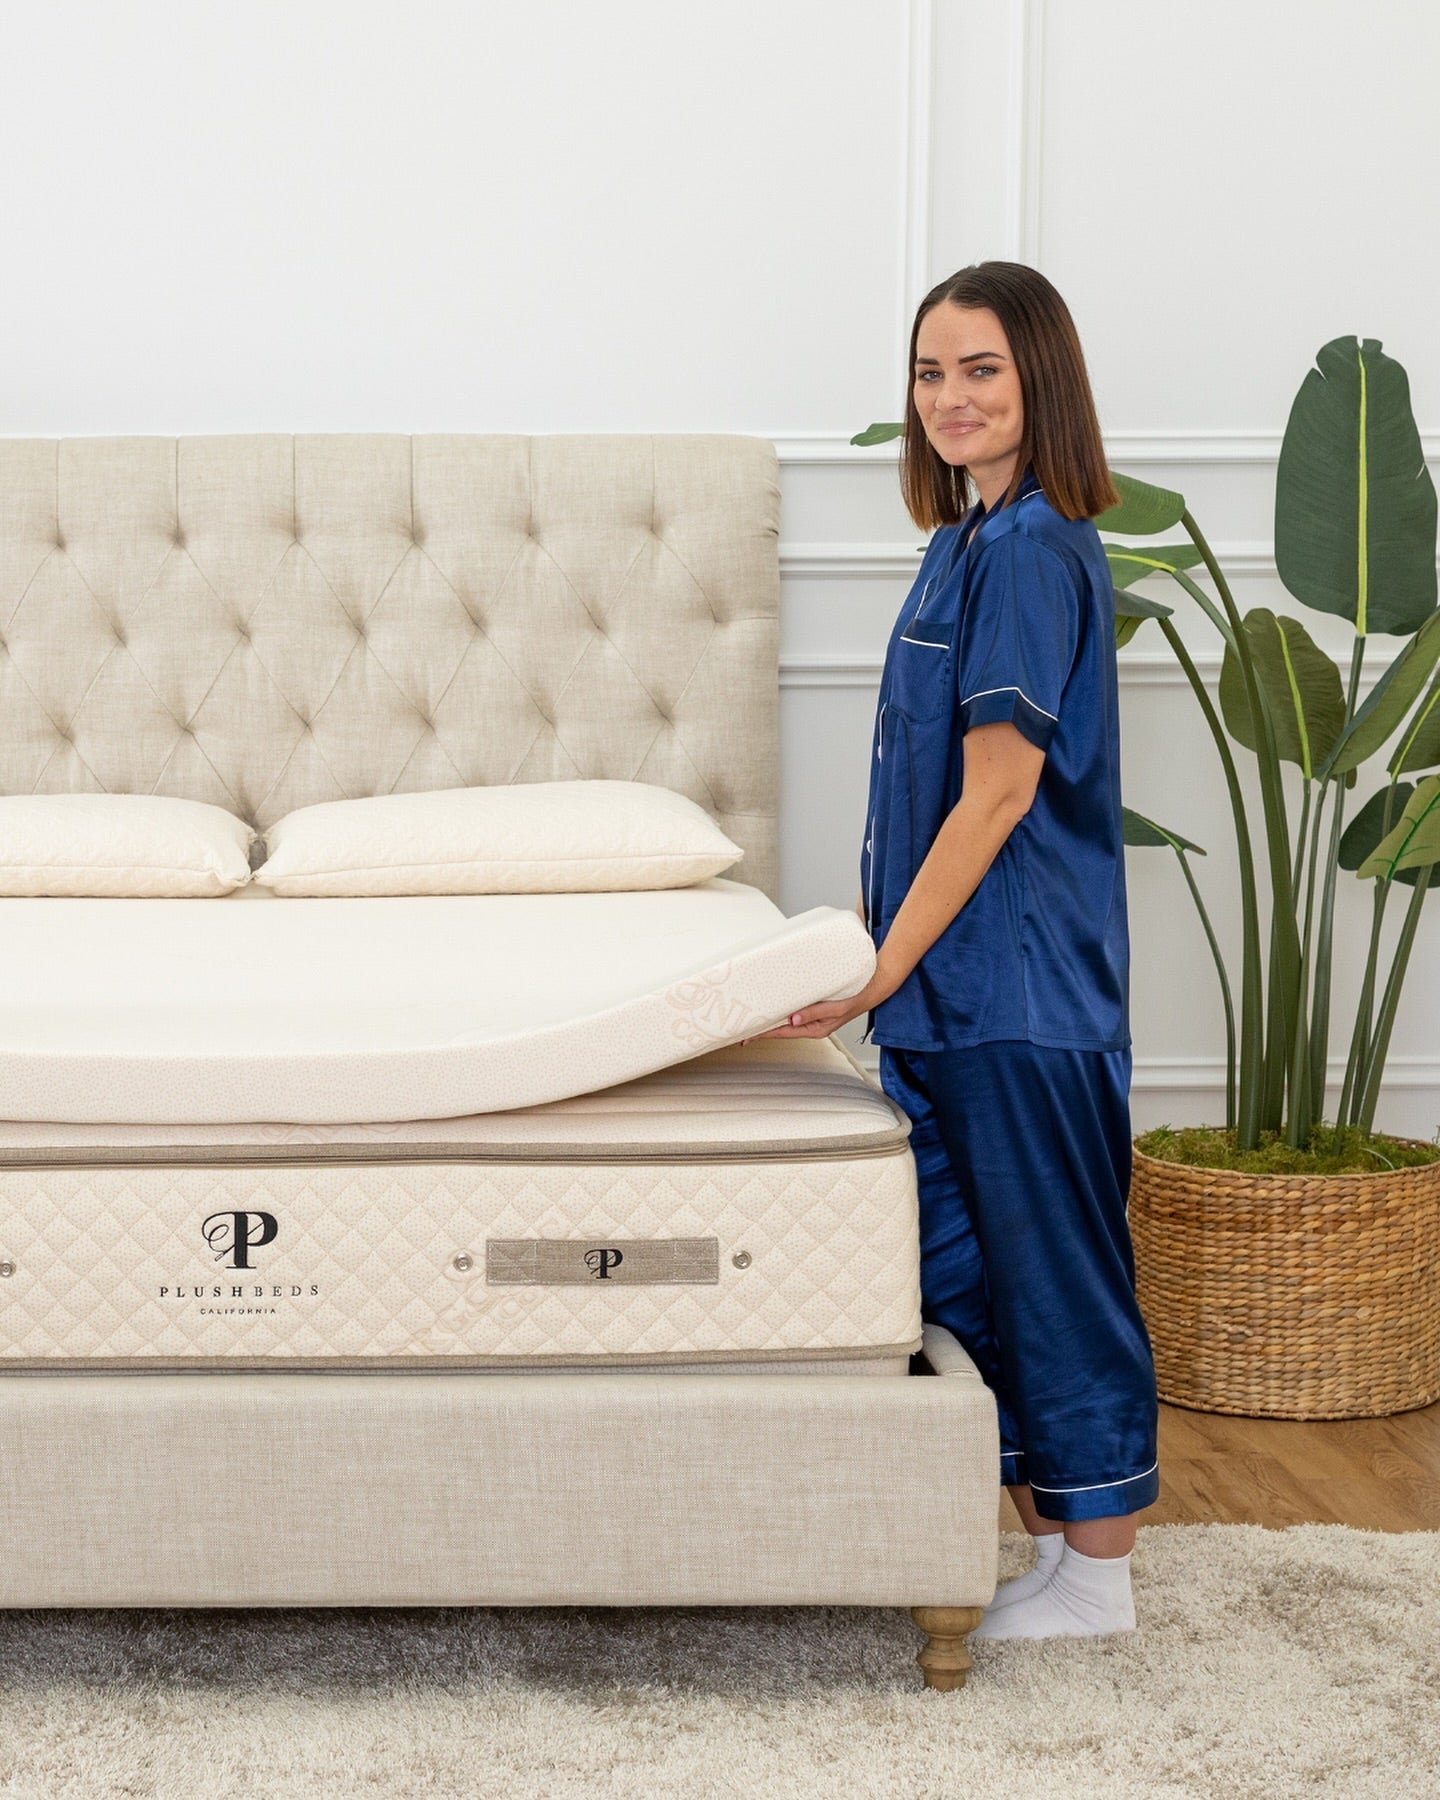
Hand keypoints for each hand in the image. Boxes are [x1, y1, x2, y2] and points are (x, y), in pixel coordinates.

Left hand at [748, 963, 899, 1040]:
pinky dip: (781, 1009)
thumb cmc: (858, 998)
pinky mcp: (815, 1007)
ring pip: (786, 1020)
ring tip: (751, 1019)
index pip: (784, 1032)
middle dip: (762, 1029)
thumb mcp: (837, 1007)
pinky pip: (794, 1010)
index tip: (748, 1035)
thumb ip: (815, 1012)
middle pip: (781, 1028)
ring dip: (770, 1018)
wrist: (874, 988)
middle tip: (741, 1029)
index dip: (765, 1033)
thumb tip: (792, 1019)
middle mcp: (812, 1025)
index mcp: (816, 1029)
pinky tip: (773, 1005)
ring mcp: (813, 1017)